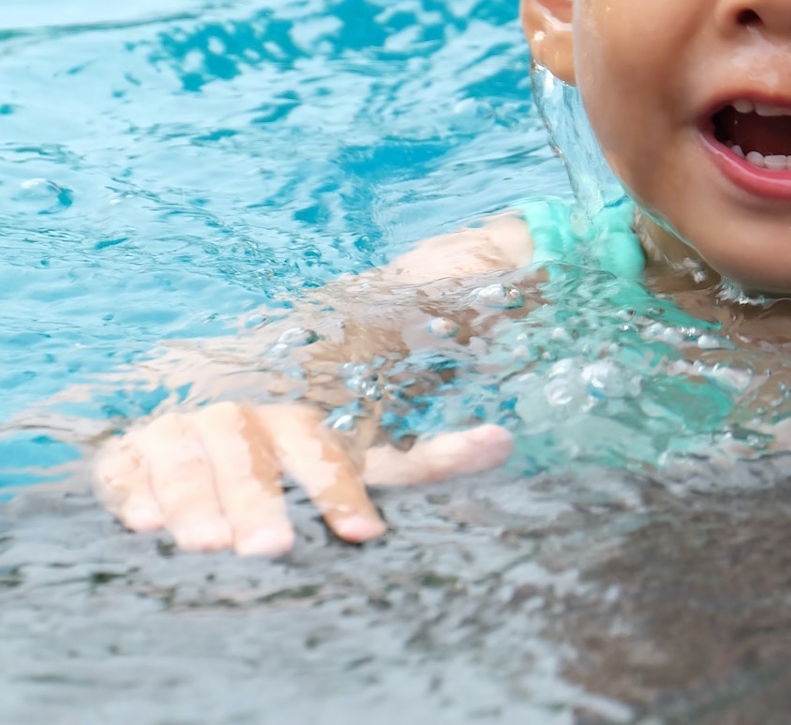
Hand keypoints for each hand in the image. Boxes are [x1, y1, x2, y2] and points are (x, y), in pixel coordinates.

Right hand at [93, 402, 513, 556]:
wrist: (204, 404)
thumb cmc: (299, 449)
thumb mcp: (360, 451)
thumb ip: (424, 458)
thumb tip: (504, 442)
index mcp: (298, 415)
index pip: (321, 444)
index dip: (341, 488)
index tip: (364, 535)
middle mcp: (241, 416)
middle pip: (249, 452)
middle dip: (259, 499)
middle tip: (271, 547)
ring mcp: (184, 429)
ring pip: (188, 457)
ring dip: (197, 499)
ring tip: (206, 545)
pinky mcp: (129, 450)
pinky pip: (124, 467)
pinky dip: (132, 490)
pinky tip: (140, 522)